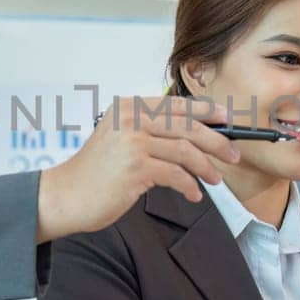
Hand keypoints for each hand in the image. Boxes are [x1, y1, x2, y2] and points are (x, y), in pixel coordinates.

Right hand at [36, 96, 236, 243]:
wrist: (66, 195)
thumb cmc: (96, 173)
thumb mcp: (120, 139)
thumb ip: (150, 131)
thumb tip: (194, 135)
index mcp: (128, 107)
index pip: (176, 104)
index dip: (206, 111)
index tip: (227, 120)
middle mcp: (130, 119)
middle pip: (187, 125)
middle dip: (217, 141)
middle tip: (233, 154)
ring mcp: (132, 142)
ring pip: (186, 151)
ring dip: (207, 167)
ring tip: (216, 179)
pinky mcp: (135, 168)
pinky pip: (176, 175)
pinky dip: (190, 186)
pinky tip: (193, 195)